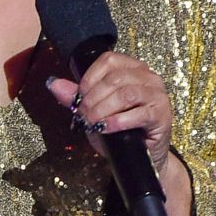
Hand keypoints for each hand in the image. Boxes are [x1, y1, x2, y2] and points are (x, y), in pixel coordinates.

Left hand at [46, 52, 174, 176]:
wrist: (141, 155)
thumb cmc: (118, 130)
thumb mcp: (93, 110)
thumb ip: (75, 96)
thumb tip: (53, 83)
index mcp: (132, 68)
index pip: (108, 60)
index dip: (89, 78)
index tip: (79, 97)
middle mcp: (148, 76)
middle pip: (115, 78)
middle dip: (93, 97)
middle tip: (83, 114)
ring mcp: (157, 94)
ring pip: (126, 93)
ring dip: (103, 109)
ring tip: (93, 121)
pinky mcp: (162, 114)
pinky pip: (139, 113)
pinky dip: (118, 121)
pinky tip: (106, 128)